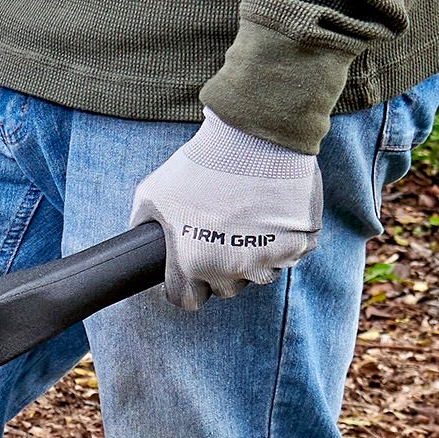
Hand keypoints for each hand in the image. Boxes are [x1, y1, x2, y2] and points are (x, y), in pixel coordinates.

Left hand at [129, 111, 322, 311]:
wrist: (252, 137)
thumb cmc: (199, 164)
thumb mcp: (151, 195)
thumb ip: (144, 226)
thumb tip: (140, 242)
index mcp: (190, 265)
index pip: (186, 300)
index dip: (185, 284)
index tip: (189, 269)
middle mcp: (229, 269)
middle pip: (225, 287)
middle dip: (220, 268)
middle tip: (221, 233)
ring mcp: (267, 259)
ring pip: (260, 273)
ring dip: (253, 255)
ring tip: (247, 220)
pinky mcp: (298, 244)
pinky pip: (289, 253)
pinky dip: (283, 239)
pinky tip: (272, 212)